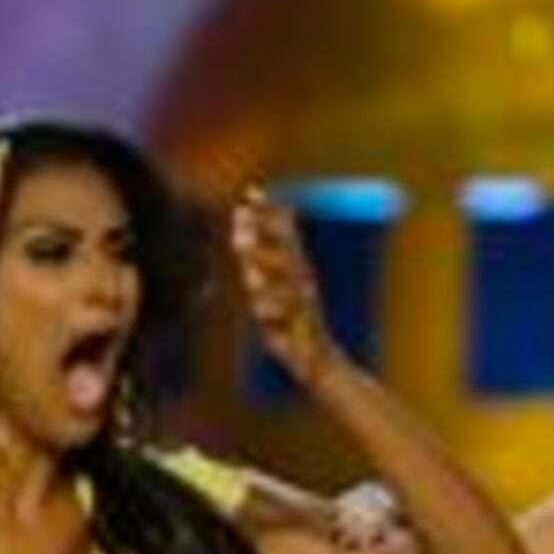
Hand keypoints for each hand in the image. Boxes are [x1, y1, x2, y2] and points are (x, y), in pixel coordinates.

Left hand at [232, 190, 340, 389]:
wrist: (316, 361)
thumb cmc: (287, 323)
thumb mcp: (267, 289)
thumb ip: (255, 262)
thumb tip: (240, 228)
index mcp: (294, 266)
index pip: (284, 233)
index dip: (269, 213)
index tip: (250, 192)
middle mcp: (302, 278)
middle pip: (283, 247)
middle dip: (263, 230)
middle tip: (239, 215)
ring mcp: (305, 301)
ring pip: (284, 275)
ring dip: (261, 259)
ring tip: (238, 244)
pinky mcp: (305, 326)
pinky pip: (288, 315)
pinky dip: (271, 309)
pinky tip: (256, 307)